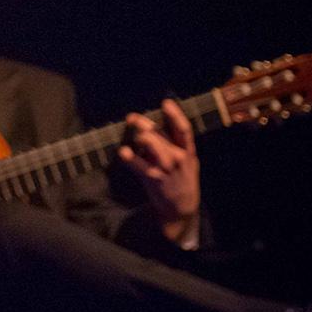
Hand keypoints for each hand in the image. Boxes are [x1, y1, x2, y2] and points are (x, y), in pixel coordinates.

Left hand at [118, 98, 200, 241]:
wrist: (181, 208)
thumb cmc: (181, 178)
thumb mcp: (187, 161)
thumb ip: (175, 144)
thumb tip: (155, 125)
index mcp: (188, 151)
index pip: (184, 129)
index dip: (175, 115)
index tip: (165, 103)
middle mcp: (179, 158)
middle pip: (161, 135)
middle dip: (144, 124)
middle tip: (131, 118)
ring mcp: (167, 168)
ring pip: (153, 146)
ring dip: (141, 137)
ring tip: (134, 135)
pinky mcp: (154, 178)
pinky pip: (139, 165)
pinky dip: (129, 157)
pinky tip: (123, 152)